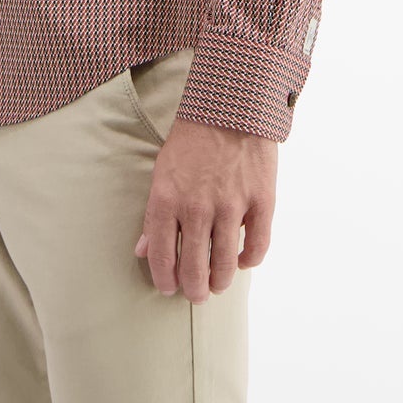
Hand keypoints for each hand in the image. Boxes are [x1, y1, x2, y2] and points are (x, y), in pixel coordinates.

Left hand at [133, 116, 276, 301]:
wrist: (231, 107)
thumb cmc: (191, 140)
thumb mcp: (161, 172)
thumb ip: (152, 215)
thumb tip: (141, 252)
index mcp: (167, 199)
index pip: (161, 256)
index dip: (164, 280)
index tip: (168, 289)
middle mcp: (197, 207)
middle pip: (193, 267)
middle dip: (194, 290)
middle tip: (196, 295)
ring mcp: (231, 205)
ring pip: (225, 264)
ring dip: (220, 282)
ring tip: (218, 285)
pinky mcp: (261, 201)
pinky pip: (257, 246)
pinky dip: (249, 260)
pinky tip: (243, 262)